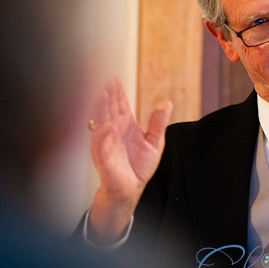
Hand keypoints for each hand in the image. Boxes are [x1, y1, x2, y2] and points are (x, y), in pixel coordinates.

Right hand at [87, 76, 171, 243]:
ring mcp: (106, 144)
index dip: (116, 91)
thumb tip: (167, 103)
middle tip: (107, 82)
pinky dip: (103, 136)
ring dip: (101, 110)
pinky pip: (101, 146)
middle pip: (108, 109)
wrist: (131, 189)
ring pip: (101, 123)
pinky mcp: (104, 159)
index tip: (115, 78)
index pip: (119, 104)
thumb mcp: (155, 142)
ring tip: (103, 96)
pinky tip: (106, 126)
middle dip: (107, 96)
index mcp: (124, 125)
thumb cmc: (139, 166)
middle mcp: (113, 131)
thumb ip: (158, 123)